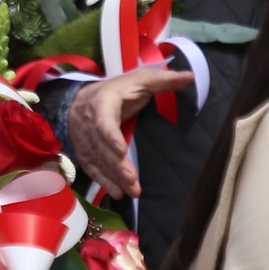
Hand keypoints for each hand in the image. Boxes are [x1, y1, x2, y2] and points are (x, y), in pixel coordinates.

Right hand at [68, 68, 195, 199]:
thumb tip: (190, 76)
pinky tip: (118, 193)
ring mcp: (85, 140)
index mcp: (103, 103)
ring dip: (114, 177)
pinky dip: (104, 181)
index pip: (104, 121)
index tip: (121, 150)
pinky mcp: (84, 151)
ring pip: (98, 160)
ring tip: (132, 191)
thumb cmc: (116, 89)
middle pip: (102, 147)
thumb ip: (164, 79)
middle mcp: (90, 123)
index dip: (110, 136)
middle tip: (133, 181)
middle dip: (117, 165)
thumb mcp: (140, 79)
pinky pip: (92, 168)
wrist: (78, 99)